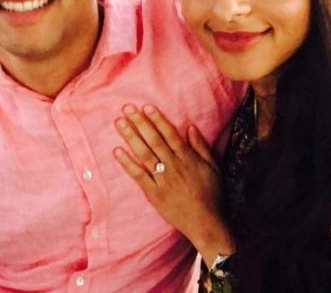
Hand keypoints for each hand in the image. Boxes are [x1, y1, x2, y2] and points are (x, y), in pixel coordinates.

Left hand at [113, 104, 233, 264]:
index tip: (146, 107)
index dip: (157, 120)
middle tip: (127, 108)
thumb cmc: (212, 195)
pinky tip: (117, 151)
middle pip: (154, 140)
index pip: (170, 134)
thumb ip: (201, 146)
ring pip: (144, 154)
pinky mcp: (154, 194)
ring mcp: (163, 180)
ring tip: (119, 123)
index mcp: (188, 158)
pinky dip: (128, 163)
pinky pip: (139, 176)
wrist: (206, 223)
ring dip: (131, 137)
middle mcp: (174, 166)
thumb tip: (190, 127)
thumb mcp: (213, 167)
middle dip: (140, 123)